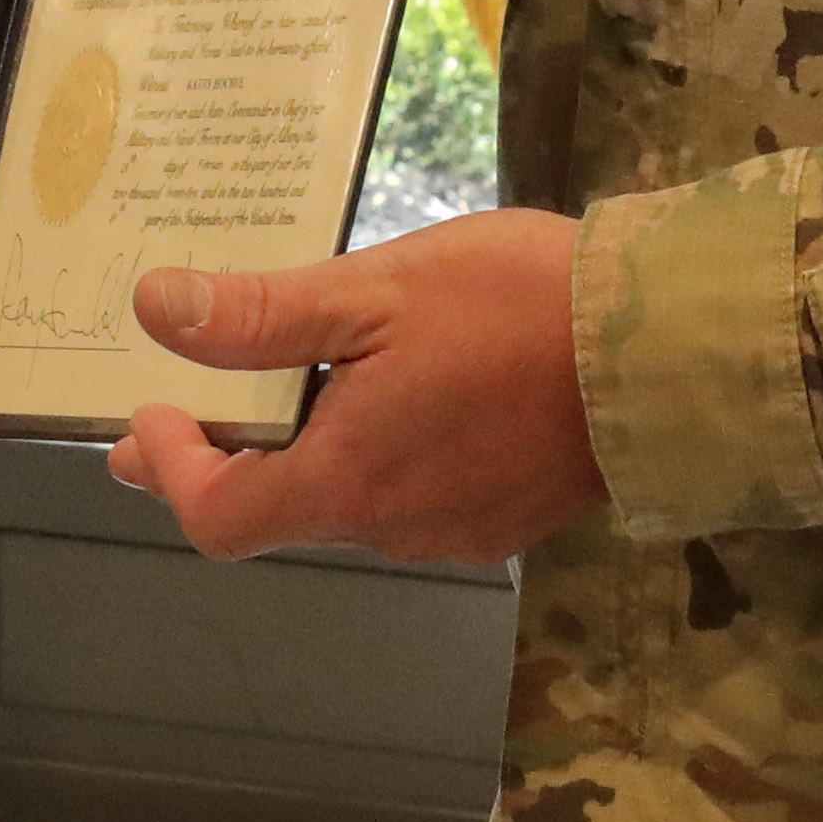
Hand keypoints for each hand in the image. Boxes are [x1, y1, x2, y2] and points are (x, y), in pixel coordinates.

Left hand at [106, 210, 605, 565]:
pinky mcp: (508, 519)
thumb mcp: (373, 290)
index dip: (172, 471)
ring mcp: (457, 531)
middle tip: (195, 397)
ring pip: (352, 498)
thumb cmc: (515, 307)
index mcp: (349, 483)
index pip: (218, 519)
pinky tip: (406, 387)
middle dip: (233, 453)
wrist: (669, 347)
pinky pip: (416, 493)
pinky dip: (384, 450)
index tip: (154, 410)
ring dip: (316, 447)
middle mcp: (394, 529)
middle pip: (283, 509)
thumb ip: (259, 316)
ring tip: (313, 370)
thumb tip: (154, 311)